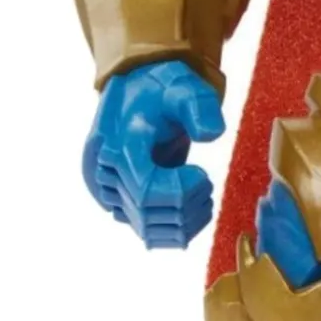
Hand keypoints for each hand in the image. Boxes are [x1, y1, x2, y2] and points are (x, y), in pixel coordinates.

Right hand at [82, 60, 224, 247]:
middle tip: (206, 182)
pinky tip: (195, 211)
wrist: (140, 95)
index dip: (178, 190)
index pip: (145, 188)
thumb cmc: (163, 91)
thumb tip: (210, 134)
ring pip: (148, 228)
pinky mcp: (124, 203)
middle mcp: (110, 173)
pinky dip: (176, 231)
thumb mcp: (184, 89)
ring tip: (203, 195)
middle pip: (148, 210)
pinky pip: (148, 231)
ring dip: (185, 221)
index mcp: (121, 145)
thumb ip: (199, 107)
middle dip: (187, 203)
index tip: (201, 173)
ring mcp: (114, 191)